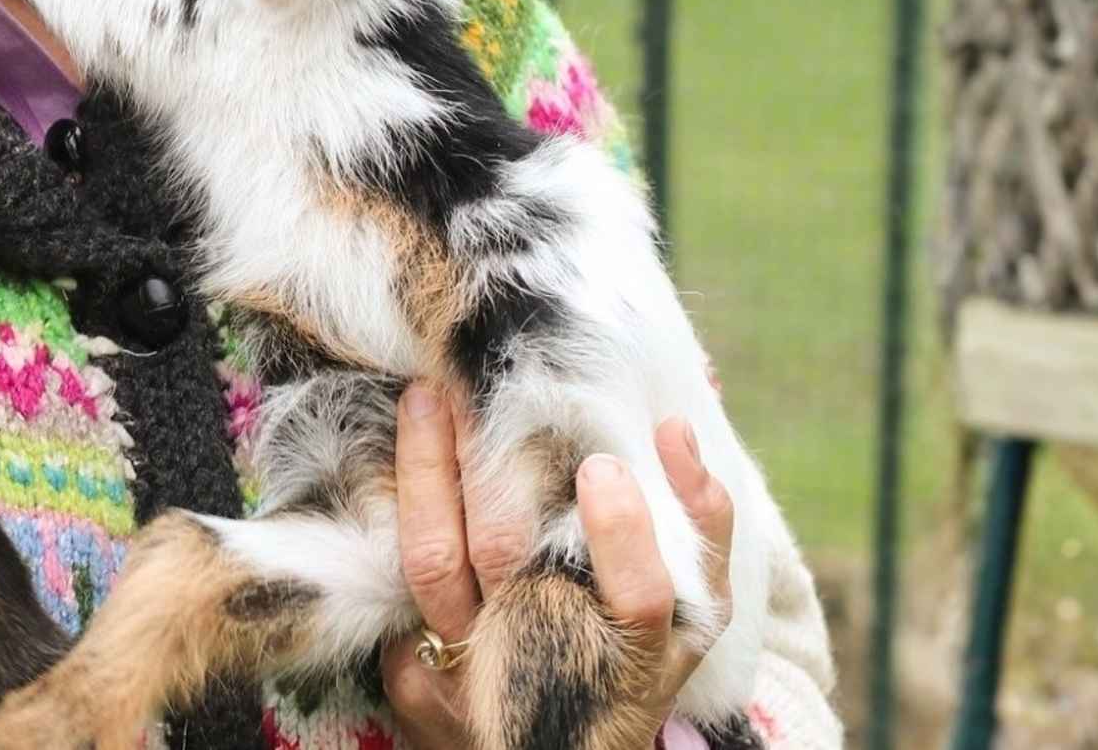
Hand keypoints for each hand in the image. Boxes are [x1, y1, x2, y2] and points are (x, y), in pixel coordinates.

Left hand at [377, 387, 735, 749]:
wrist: (551, 747)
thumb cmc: (636, 658)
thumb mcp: (698, 611)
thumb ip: (703, 522)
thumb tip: (674, 431)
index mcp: (638, 656)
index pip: (639, 600)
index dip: (622, 533)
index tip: (605, 465)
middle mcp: (551, 665)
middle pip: (507, 557)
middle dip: (485, 461)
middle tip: (475, 383)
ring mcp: (474, 668)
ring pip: (434, 562)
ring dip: (425, 471)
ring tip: (426, 397)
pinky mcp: (413, 672)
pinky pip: (394, 579)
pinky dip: (393, 509)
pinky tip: (398, 452)